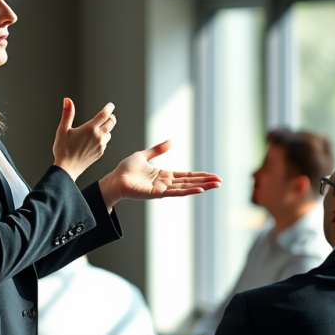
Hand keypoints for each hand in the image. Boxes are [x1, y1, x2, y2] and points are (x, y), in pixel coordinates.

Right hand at [53, 99, 115, 180]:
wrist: (67, 168)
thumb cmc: (63, 150)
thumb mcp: (63, 130)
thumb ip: (67, 114)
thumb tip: (67, 101)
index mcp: (89, 129)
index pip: (104, 115)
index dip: (108, 108)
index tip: (110, 105)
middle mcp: (97, 136)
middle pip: (111, 123)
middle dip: (111, 117)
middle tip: (110, 115)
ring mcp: (100, 145)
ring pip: (109, 134)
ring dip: (107, 129)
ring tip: (103, 127)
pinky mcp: (100, 153)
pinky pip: (105, 143)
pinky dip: (104, 139)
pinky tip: (98, 139)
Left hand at [98, 140, 220, 210]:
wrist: (114, 179)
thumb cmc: (125, 169)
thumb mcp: (143, 155)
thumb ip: (157, 150)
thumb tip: (171, 141)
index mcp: (163, 175)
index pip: (186, 175)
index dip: (199, 175)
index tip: (212, 175)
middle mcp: (165, 183)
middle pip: (190, 182)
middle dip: (205, 181)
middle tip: (220, 181)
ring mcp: (162, 189)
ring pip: (186, 188)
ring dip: (202, 186)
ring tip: (216, 185)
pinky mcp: (157, 194)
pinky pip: (175, 193)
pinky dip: (188, 191)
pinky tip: (200, 190)